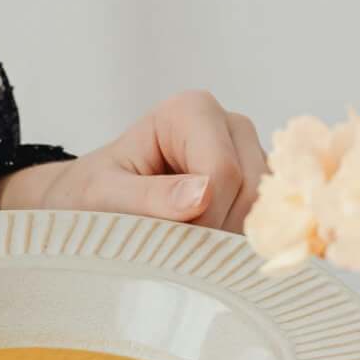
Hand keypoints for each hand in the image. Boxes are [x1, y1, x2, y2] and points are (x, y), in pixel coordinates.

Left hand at [0, 90, 266, 231]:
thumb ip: (151, 196)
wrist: (93, 201)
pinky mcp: (256, 180)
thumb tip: (204, 195)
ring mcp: (248, 152)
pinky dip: (240, 237)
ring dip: (230, 237)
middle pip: (250, 188)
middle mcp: (228, 123)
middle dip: (218, 229)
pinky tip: (206, 243)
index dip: (204, 217)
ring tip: (186, 244)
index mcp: (192, 110)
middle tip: (176, 248)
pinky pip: (267, 214)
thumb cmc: (92, 194)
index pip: (222, 171)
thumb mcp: (107, 196)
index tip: (168, 240)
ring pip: (264, 205)